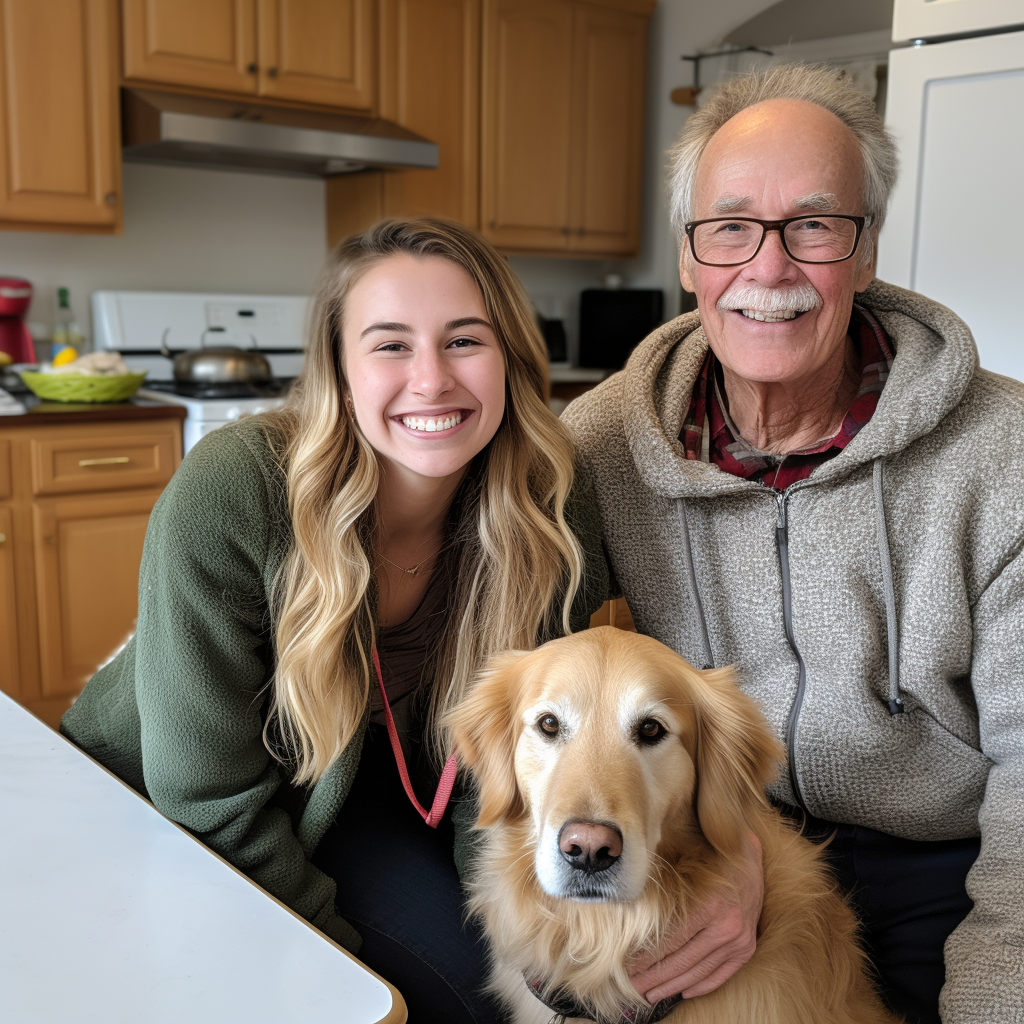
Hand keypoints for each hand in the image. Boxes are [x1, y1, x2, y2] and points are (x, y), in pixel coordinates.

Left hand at [629, 831, 762, 1002]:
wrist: (747, 854)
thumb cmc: (708, 855)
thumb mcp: (682, 863)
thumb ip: (661, 887)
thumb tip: (628, 908)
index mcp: (708, 905)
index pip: (670, 942)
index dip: (646, 958)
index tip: (627, 969)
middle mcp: (726, 926)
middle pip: (682, 961)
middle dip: (653, 977)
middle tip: (632, 988)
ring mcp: (739, 940)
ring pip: (699, 972)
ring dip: (673, 986)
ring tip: (651, 994)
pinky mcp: (747, 947)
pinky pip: (721, 974)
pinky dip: (701, 985)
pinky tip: (684, 991)